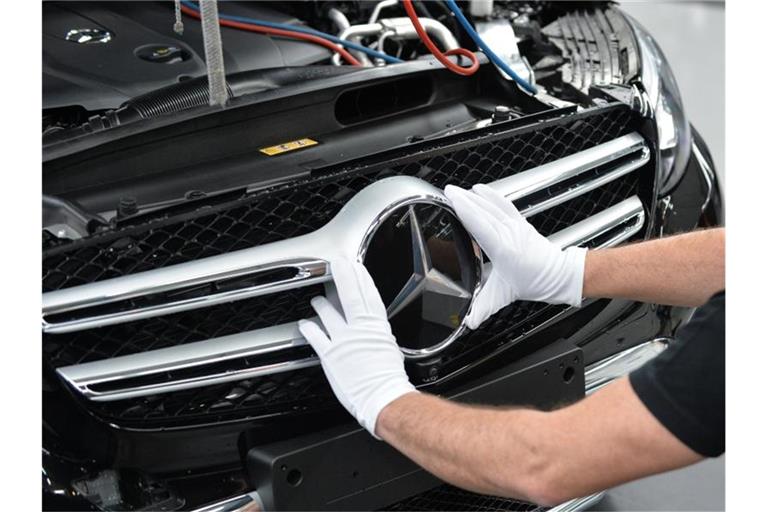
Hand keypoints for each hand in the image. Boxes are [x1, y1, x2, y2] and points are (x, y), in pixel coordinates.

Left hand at [298, 257, 416, 437]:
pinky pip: (315, 336)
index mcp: (377, 327)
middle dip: (344, 277)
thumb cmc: (389, 379)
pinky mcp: (330, 355)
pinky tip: (304, 323)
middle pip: (350, 296)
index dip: (361, 279)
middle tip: (337, 263)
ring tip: (317, 299)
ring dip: (321, 303)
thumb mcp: (389, 348)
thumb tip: (374, 331)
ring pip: (328, 313)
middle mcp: (359, 330)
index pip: (369, 296)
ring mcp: (343, 340)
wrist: (383, 397)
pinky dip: (308, 328)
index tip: (356, 266)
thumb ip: (378, 336)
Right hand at [444, 184, 585, 328]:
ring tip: (456, 191)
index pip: (480, 225)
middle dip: (464, 200)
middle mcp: (509, 234)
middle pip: (483, 211)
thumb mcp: (503, 297)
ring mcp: (515, 226)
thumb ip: (482, 308)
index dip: (465, 210)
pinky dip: (491, 195)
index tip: (452, 200)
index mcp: (503, 250)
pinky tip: (480, 190)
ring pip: (492, 206)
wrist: (559, 275)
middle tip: (446, 192)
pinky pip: (503, 204)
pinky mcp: (519, 222)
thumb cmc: (534, 282)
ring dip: (473, 197)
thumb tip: (467, 322)